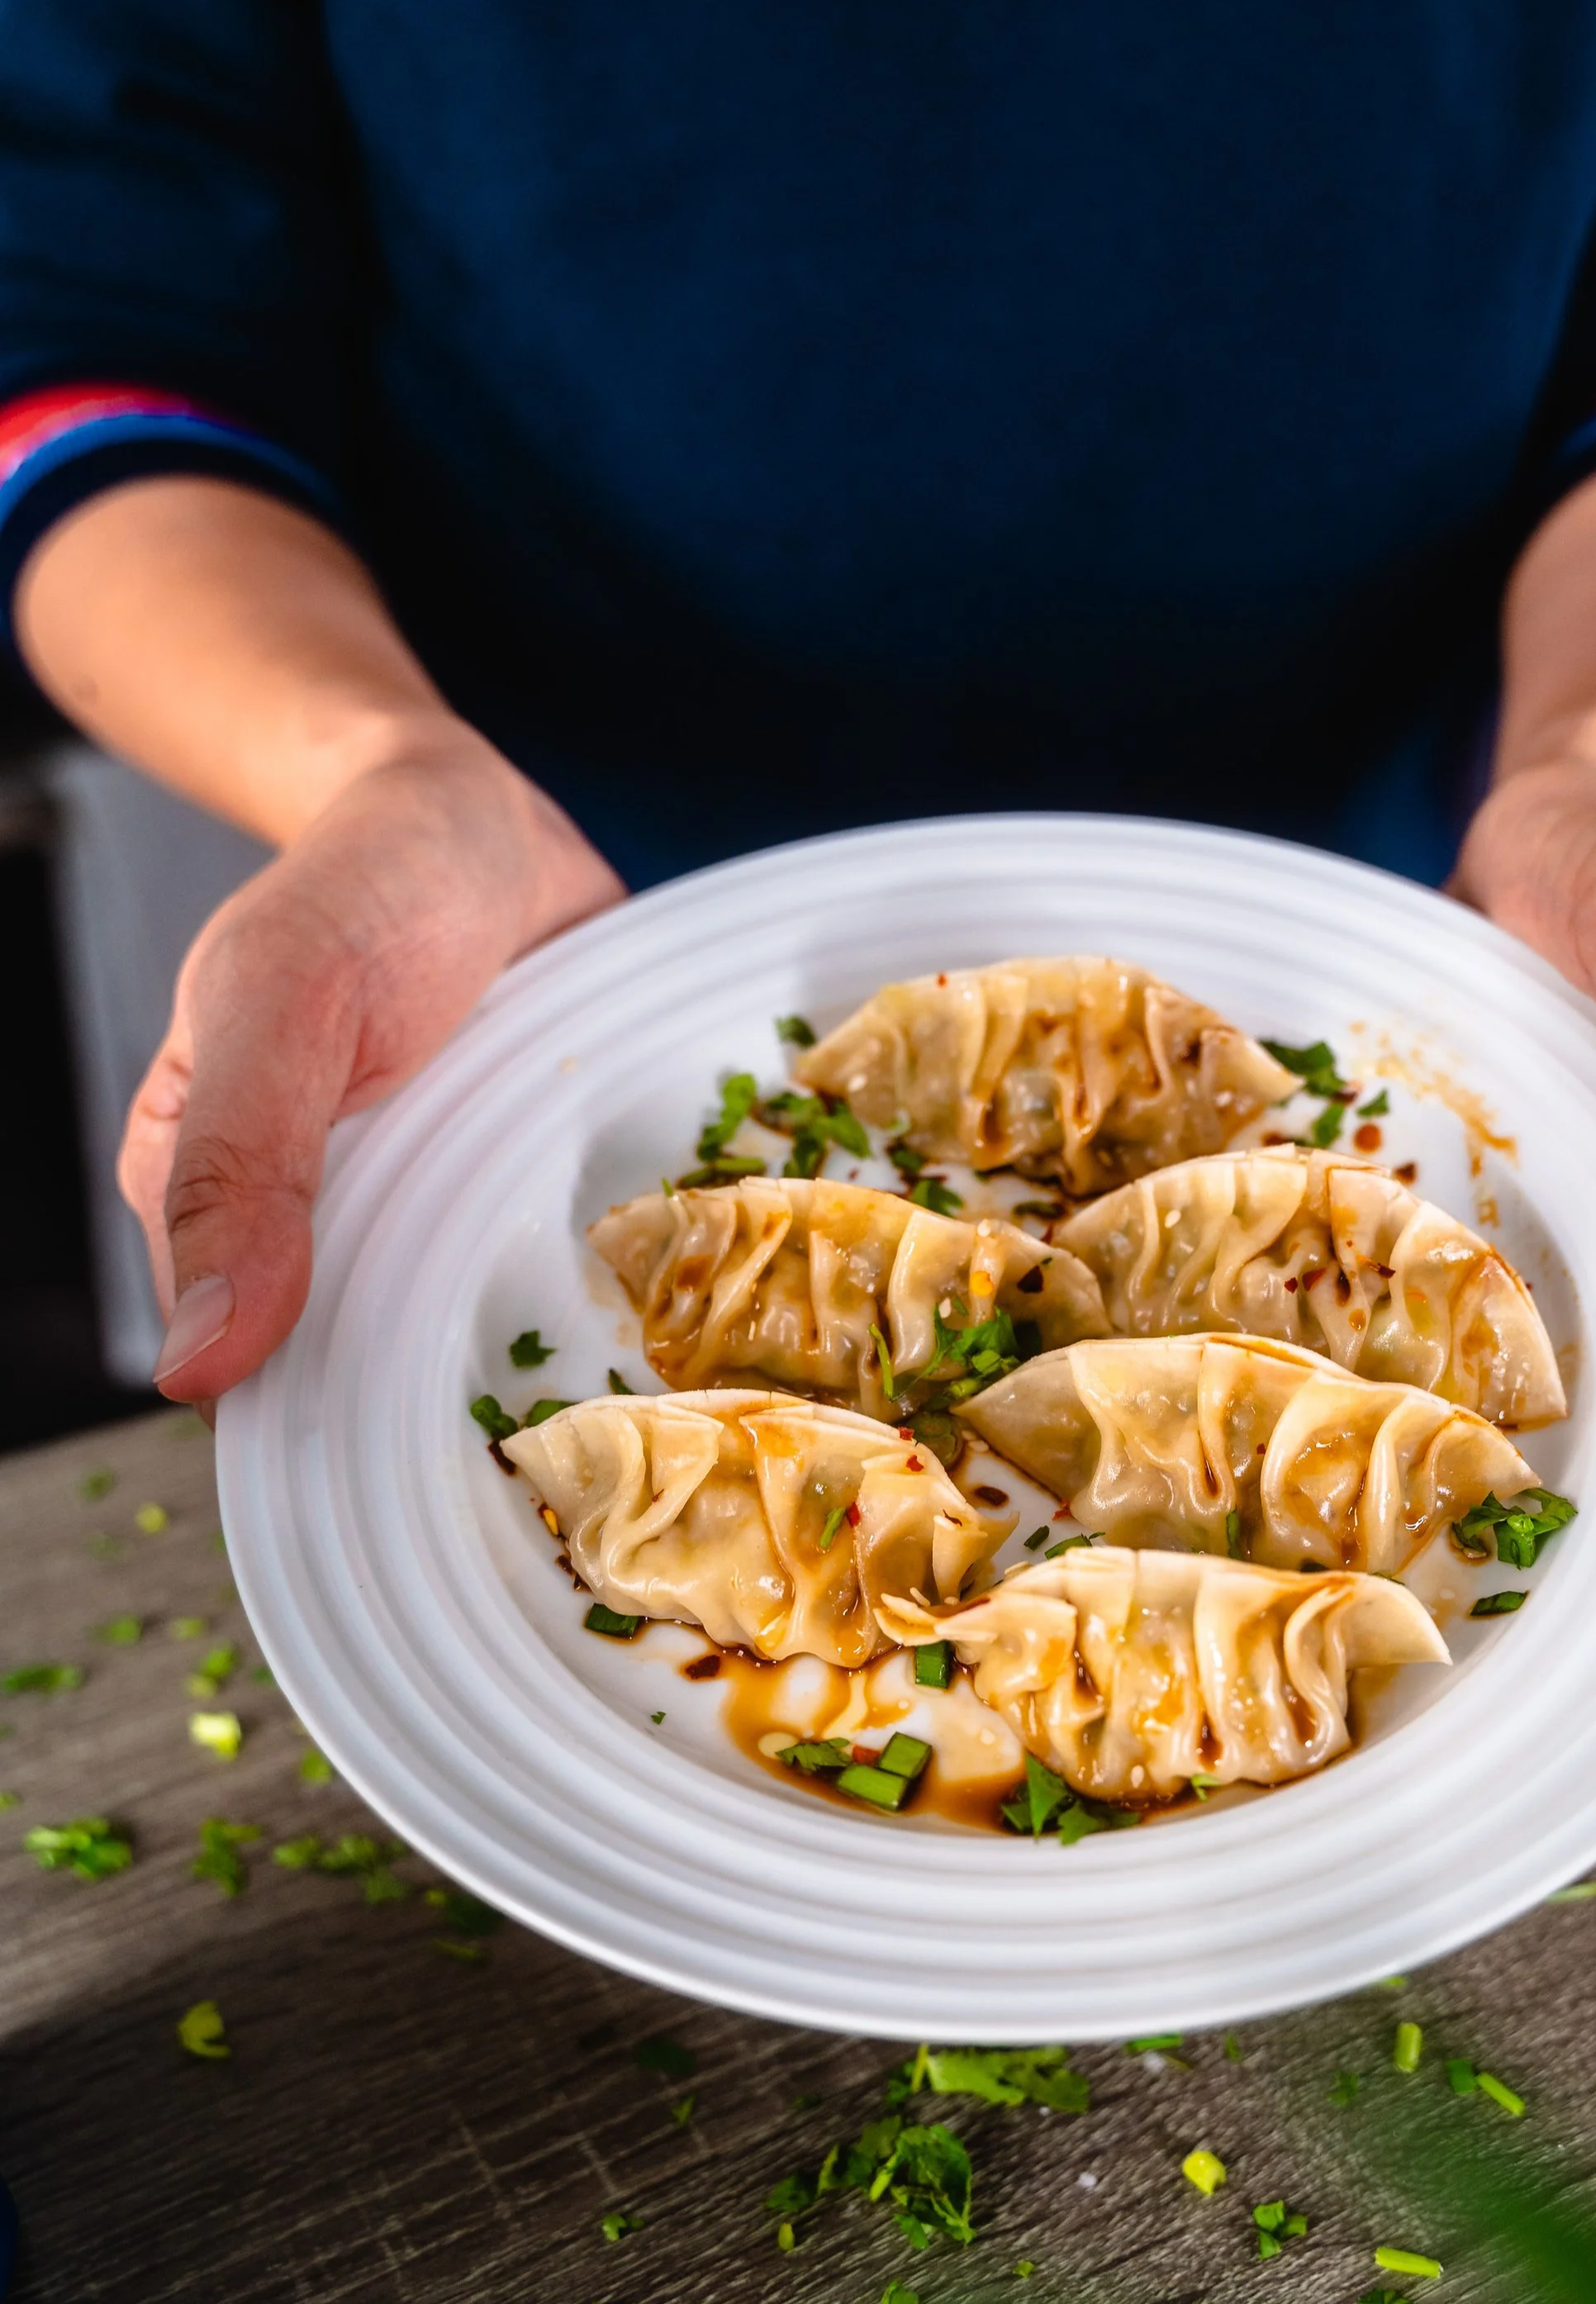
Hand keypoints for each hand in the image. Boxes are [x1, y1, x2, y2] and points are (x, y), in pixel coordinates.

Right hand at [124, 726, 623, 1400]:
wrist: (473, 817)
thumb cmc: (358, 890)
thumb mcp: (281, 1004)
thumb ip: (237, 1173)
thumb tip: (194, 1365)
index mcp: (218, 1204)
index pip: (259, 1377)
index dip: (332, 1428)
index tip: (427, 1464)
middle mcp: (327, 1230)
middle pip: (381, 1377)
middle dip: (460, 1405)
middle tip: (563, 1432)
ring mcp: (435, 1215)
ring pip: (484, 1338)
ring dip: (556, 1355)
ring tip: (637, 1371)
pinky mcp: (525, 1194)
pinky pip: (565, 1271)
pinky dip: (612, 1284)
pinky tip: (669, 1296)